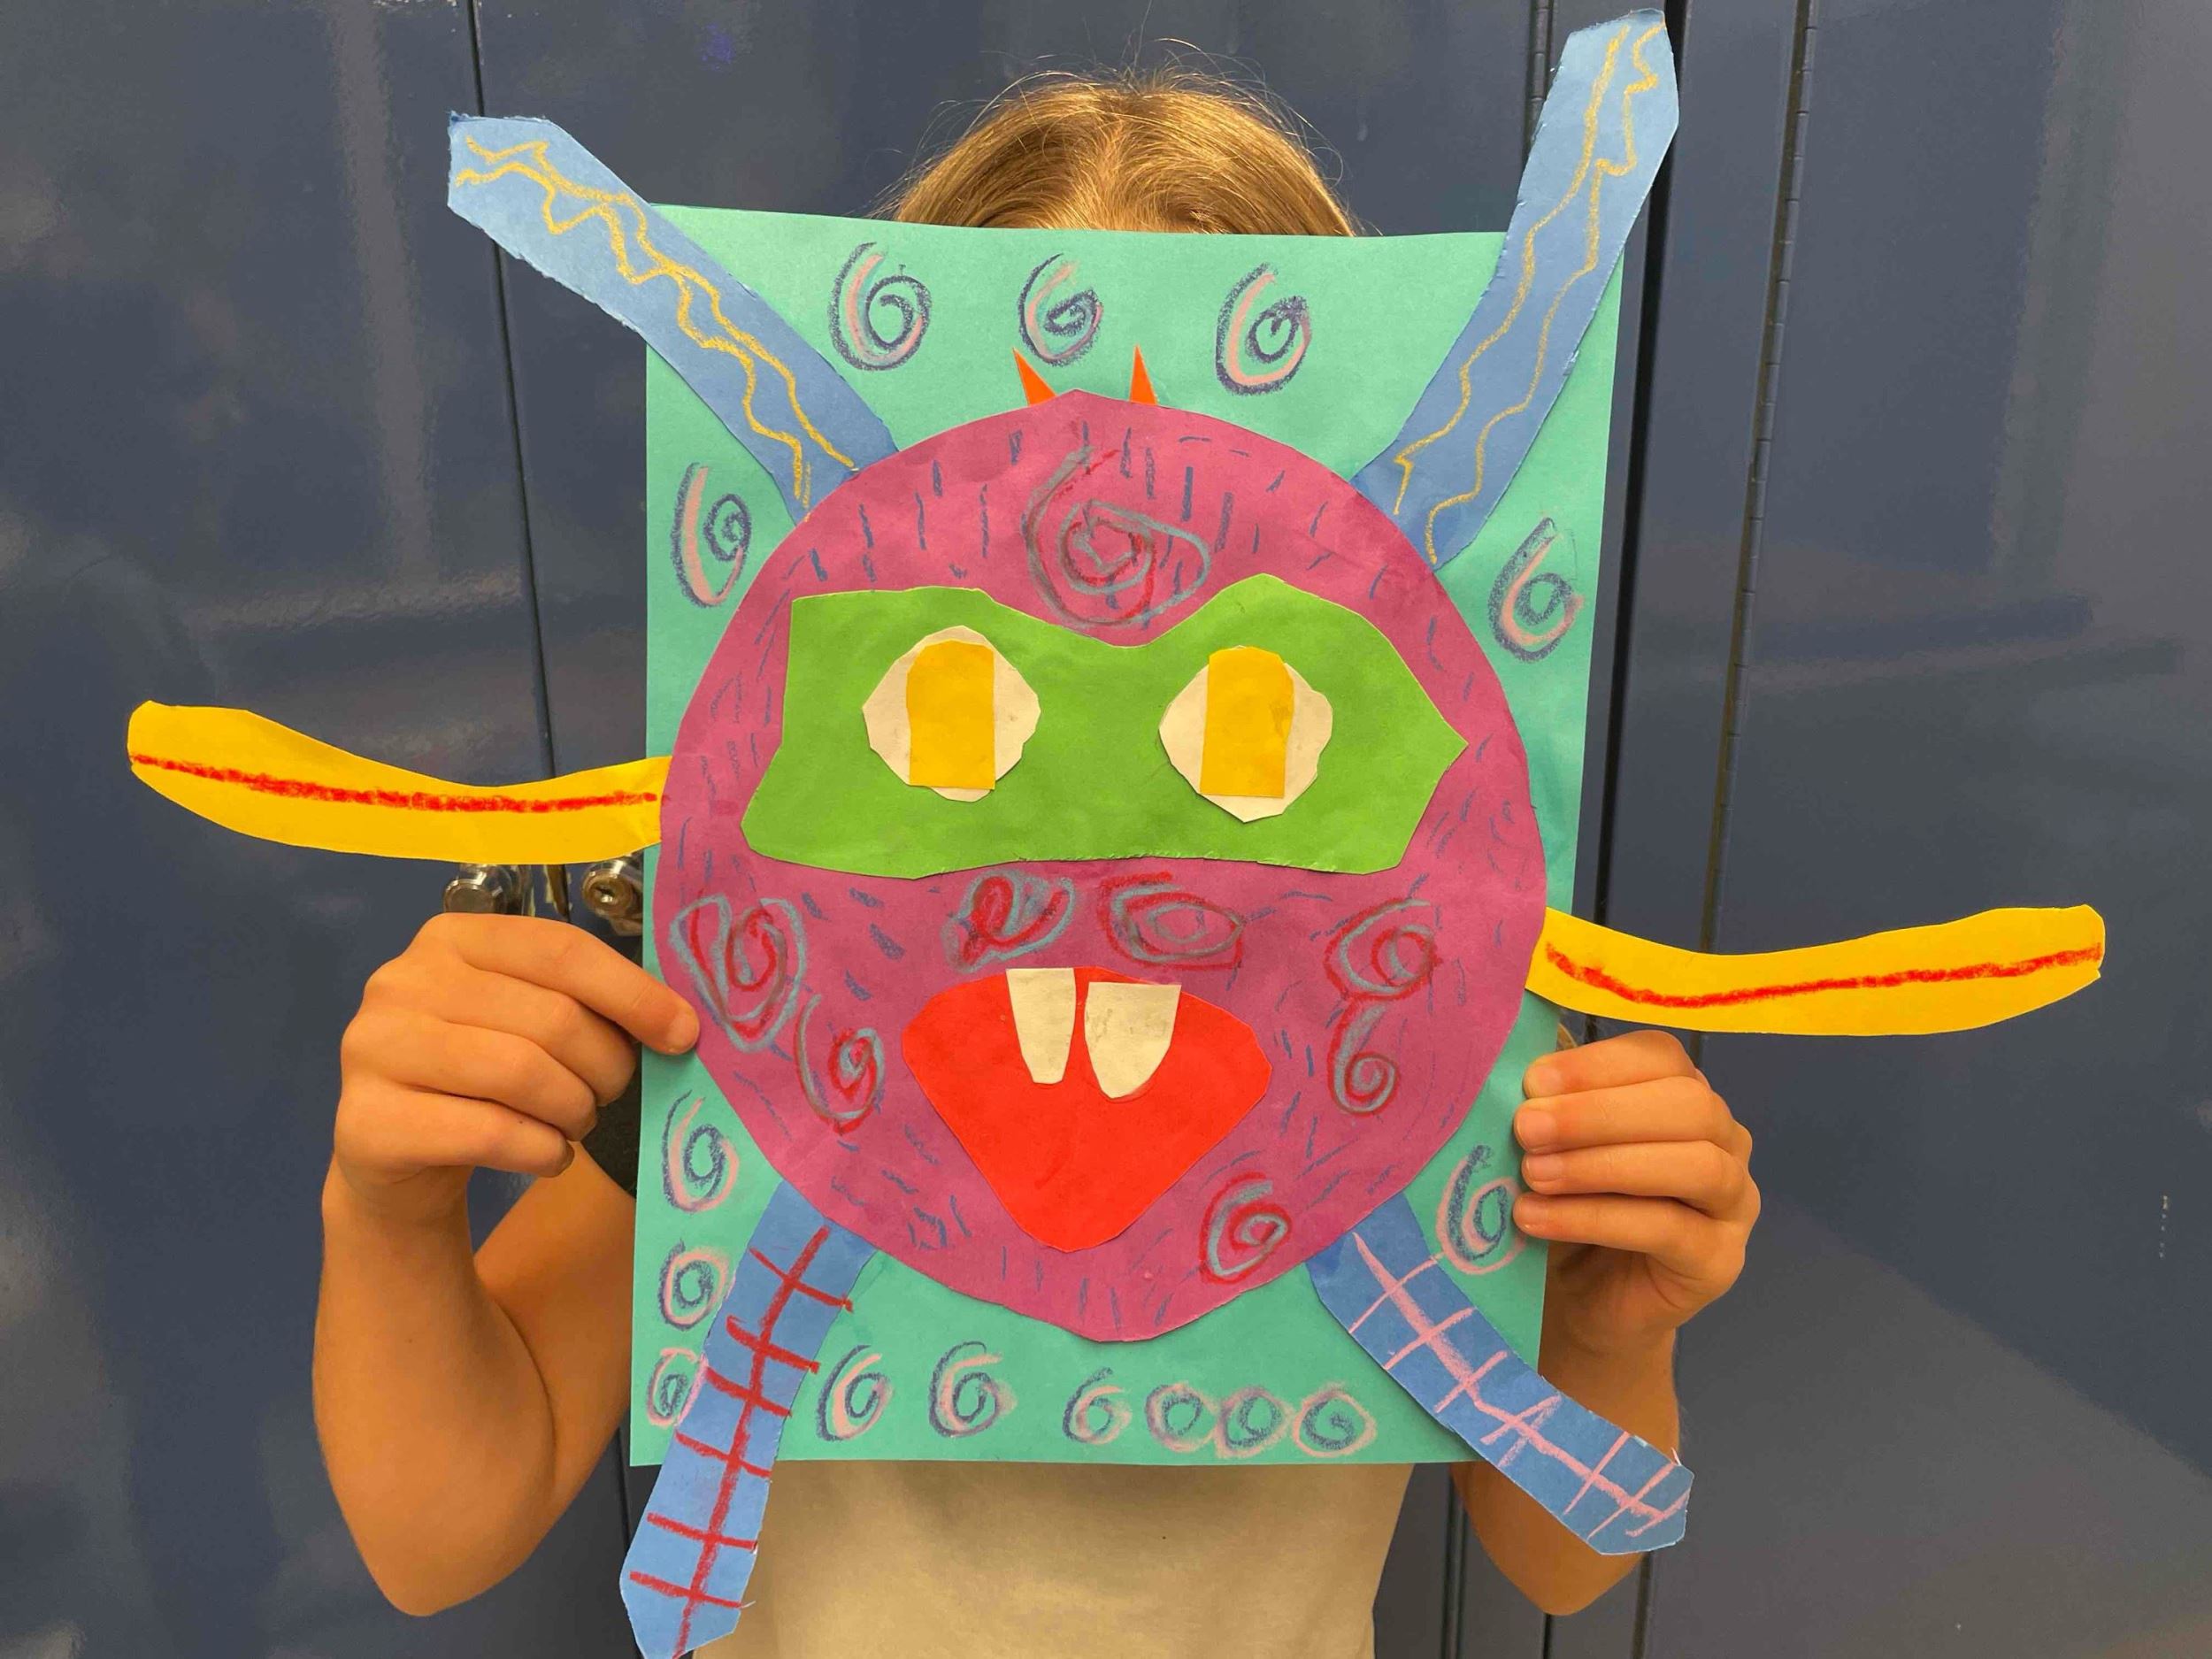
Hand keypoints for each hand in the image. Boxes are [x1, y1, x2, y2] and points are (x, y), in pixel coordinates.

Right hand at [332, 913, 697, 1223]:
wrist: (396, 1157)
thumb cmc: (481, 1075)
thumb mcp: (528, 1020)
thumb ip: (586, 1003)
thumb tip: (680, 1022)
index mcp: (453, 938)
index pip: (562, 951)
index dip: (633, 994)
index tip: (684, 1034)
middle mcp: (403, 980)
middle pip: (550, 1018)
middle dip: (604, 1067)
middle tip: (609, 1095)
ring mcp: (374, 1048)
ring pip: (522, 1074)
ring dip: (574, 1111)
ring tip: (576, 1123)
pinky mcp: (367, 1121)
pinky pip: (491, 1134)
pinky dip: (542, 1152)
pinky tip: (547, 1155)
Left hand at [1512, 1030, 1757, 1360]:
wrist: (1580, 1302)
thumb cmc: (1567, 1205)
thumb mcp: (1553, 1146)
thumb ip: (1551, 1107)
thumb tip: (1522, 1075)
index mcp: (1686, 1094)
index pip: (1663, 1057)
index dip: (1598, 1064)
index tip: (1532, 1082)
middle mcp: (1725, 1141)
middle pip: (1689, 1105)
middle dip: (1599, 1113)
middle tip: (1526, 1128)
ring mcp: (1733, 1203)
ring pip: (1694, 1164)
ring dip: (1603, 1164)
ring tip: (1533, 1174)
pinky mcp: (1719, 1260)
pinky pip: (1667, 1229)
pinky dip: (1595, 1218)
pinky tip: (1537, 1218)